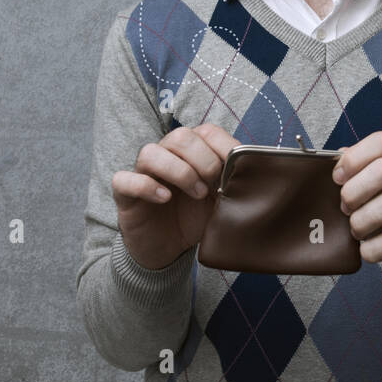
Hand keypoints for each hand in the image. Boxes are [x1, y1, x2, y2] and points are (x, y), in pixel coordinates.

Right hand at [112, 123, 239, 270]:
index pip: (206, 131)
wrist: (167, 250)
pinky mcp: (124, 194)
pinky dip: (146, 186)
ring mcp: (143, 173)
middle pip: (180, 136)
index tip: (236, 166)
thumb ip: (232, 183)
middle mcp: (166, 155)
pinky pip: (124, 179)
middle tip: (213, 183)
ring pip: (150, 152)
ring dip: (179, 171)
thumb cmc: (194, 218)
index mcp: (191, 152)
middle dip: (203, 159)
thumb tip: (256, 170)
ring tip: (196, 193)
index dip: (223, 145)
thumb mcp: (220, 201)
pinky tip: (164, 199)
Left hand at [333, 131, 381, 286]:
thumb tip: (334, 161)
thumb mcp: (381, 191)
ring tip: (356, 230)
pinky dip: (371, 248)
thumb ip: (360, 173)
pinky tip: (367, 249)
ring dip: (361, 220)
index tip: (338, 178)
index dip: (354, 157)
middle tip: (345, 208)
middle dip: (354, 190)